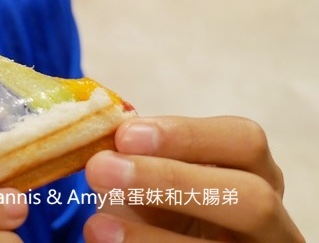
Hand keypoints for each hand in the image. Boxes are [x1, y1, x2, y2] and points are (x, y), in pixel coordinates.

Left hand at [83, 116, 304, 241]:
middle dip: (172, 181)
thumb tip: (102, 136)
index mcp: (256, 174)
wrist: (151, 242)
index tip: (124, 135)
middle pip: (251, 197)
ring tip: (95, 224)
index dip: (186, 135)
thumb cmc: (158, 205)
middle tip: (100, 170)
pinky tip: (104, 242)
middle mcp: (273, 221)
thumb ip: (140, 155)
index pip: (244, 141)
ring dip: (151, 237)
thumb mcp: (155, 176)